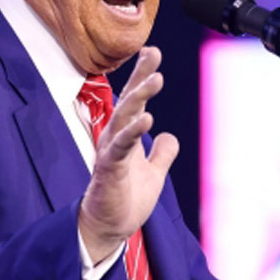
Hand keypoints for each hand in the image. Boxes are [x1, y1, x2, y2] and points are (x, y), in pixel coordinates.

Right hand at [78, 46, 178, 262]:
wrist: (109, 229)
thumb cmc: (125, 199)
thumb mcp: (153, 174)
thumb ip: (161, 154)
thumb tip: (170, 136)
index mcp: (126, 136)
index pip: (135, 100)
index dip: (142, 76)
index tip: (151, 51)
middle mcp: (116, 138)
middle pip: (128, 100)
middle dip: (140, 75)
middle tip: (153, 52)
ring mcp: (111, 152)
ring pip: (124, 118)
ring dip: (140, 97)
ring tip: (156, 79)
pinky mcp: (110, 169)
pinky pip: (121, 146)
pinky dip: (133, 132)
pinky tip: (147, 119)